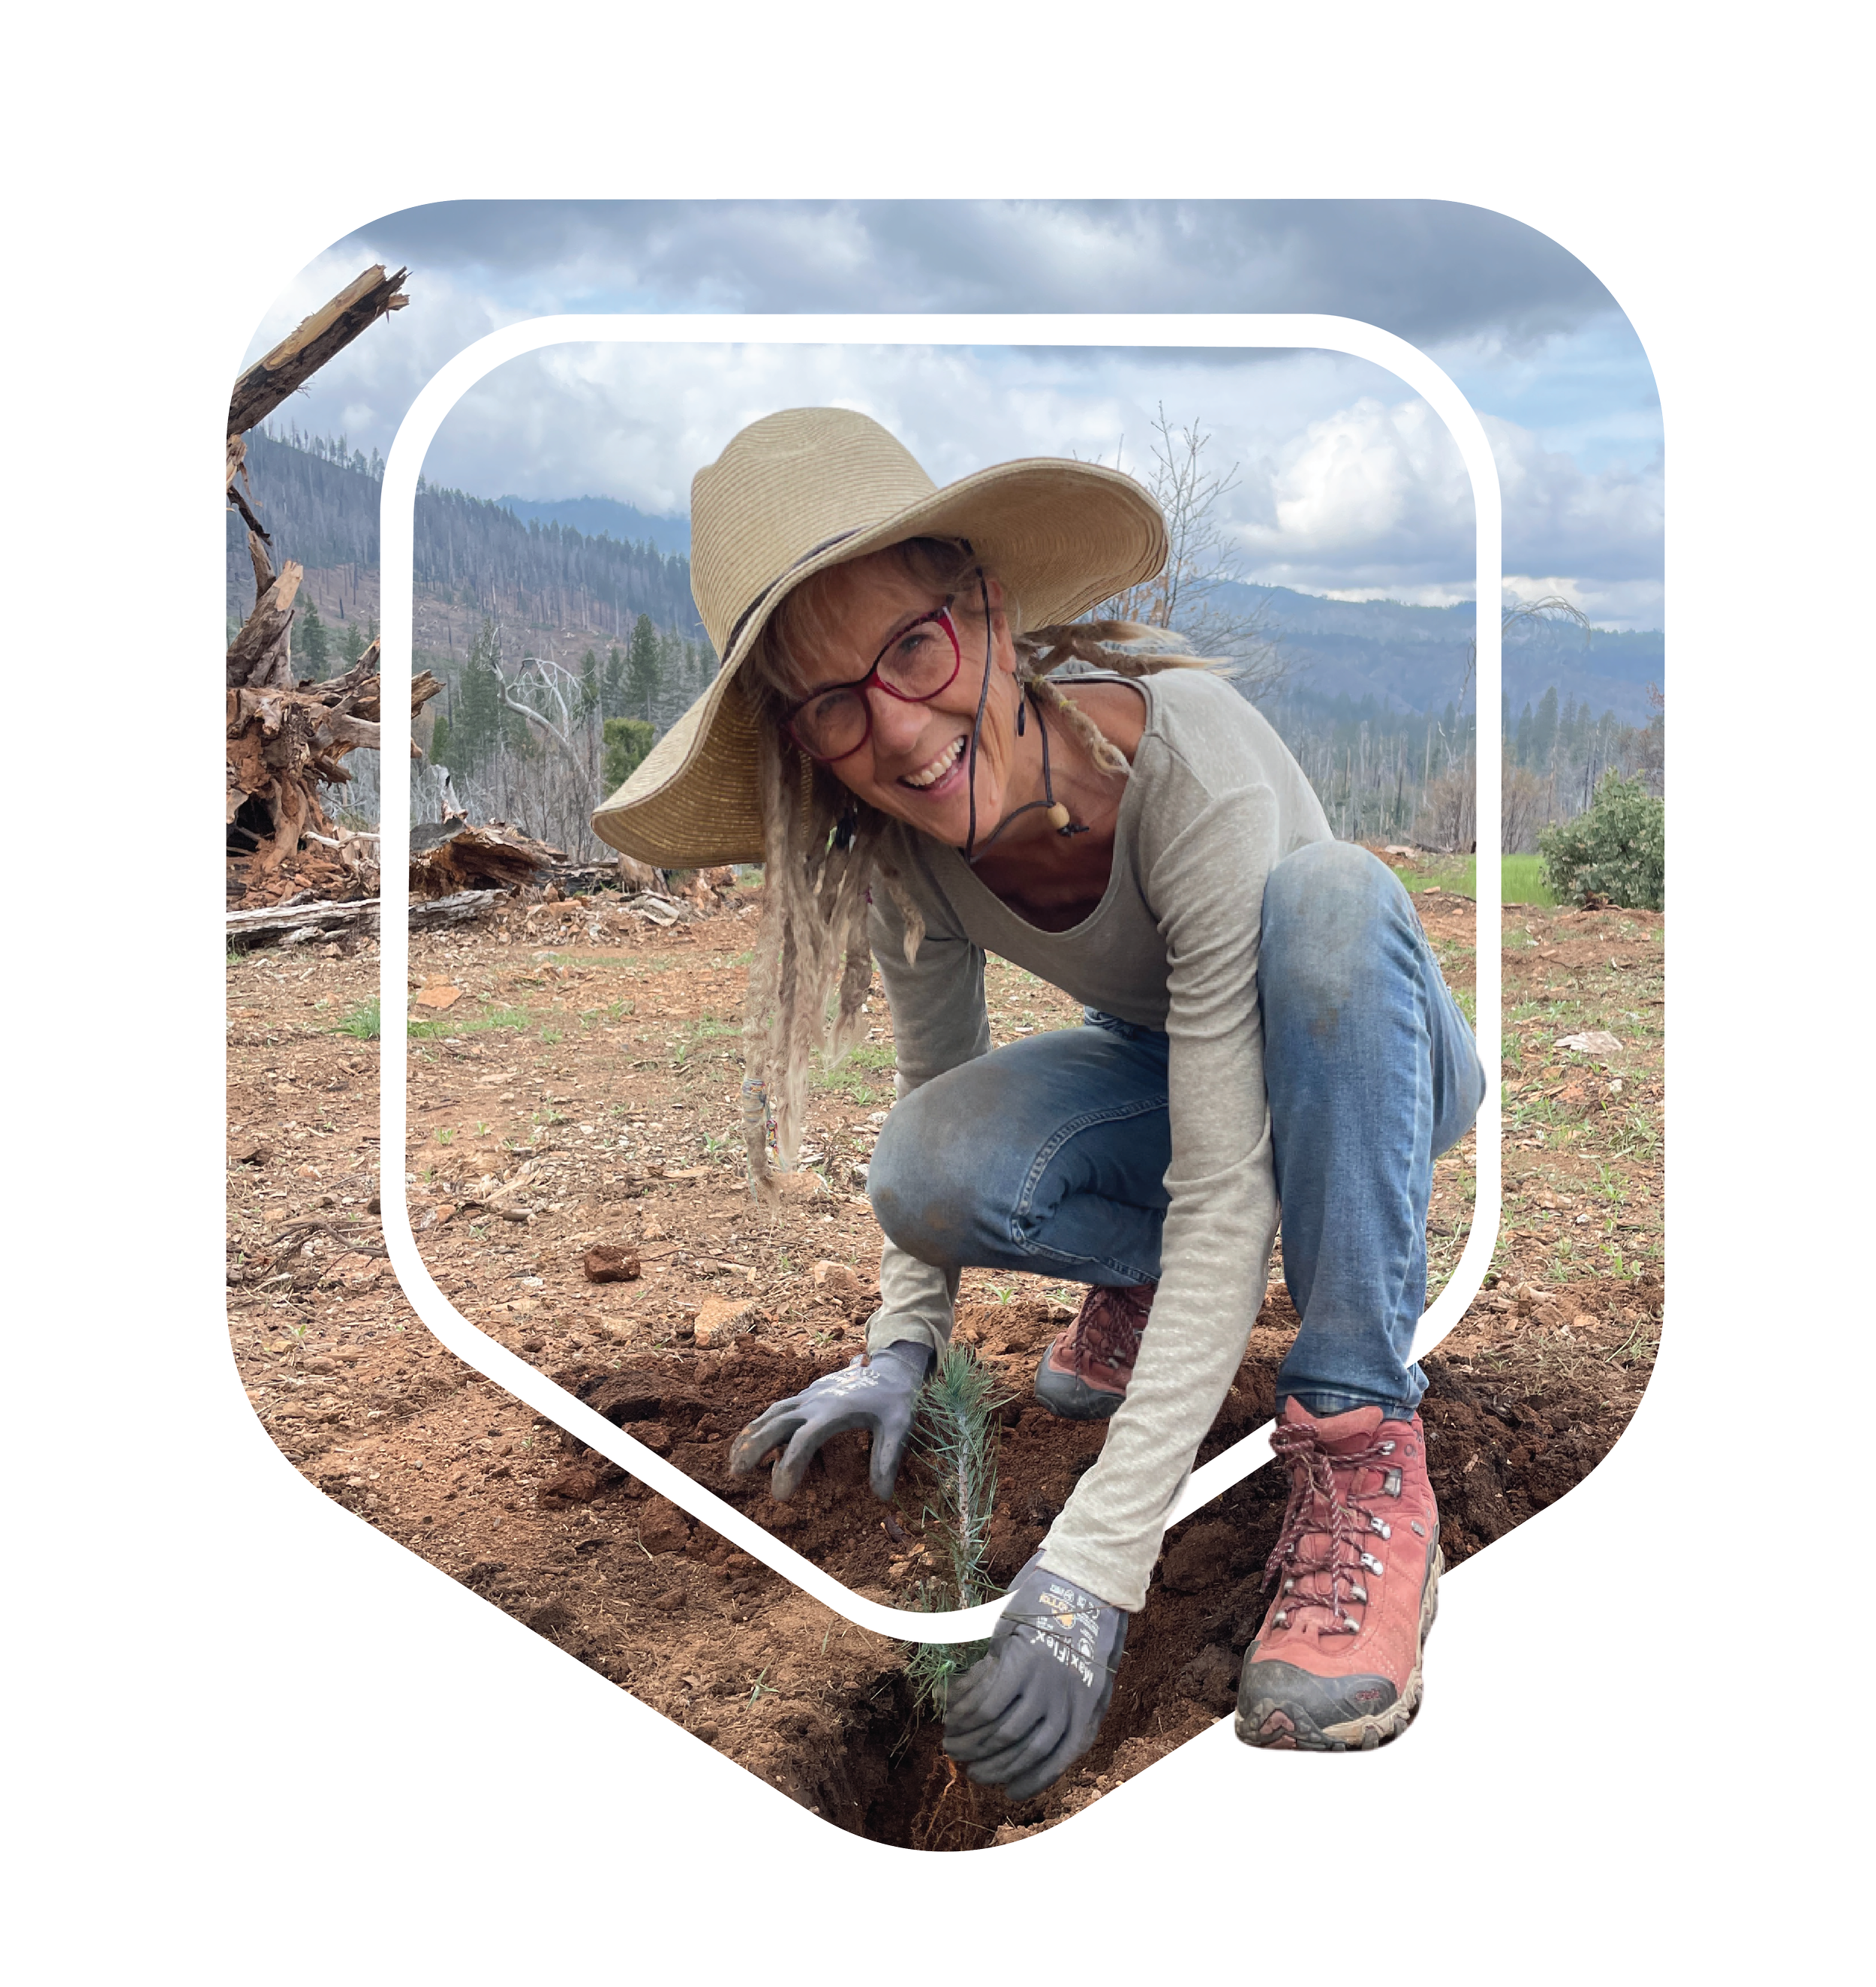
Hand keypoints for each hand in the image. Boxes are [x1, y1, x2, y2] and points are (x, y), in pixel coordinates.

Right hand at [728, 1340, 932, 1500]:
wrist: (892, 1367)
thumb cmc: (895, 1399)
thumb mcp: (898, 1426)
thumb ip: (887, 1458)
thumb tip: (883, 1496)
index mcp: (834, 1411)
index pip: (803, 1440)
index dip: (789, 1467)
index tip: (781, 1495)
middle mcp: (815, 1402)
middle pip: (776, 1423)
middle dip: (754, 1447)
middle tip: (737, 1473)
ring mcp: (809, 1397)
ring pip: (772, 1414)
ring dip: (751, 1435)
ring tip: (734, 1461)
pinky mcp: (807, 1396)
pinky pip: (777, 1409)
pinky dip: (760, 1425)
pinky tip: (750, 1441)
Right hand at [942, 1554, 1128, 1800]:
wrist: (1084, 1587)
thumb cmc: (1085, 1634)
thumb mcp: (1092, 1683)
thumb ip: (1071, 1716)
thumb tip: (1044, 1748)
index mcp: (1083, 1716)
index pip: (1050, 1764)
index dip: (1025, 1782)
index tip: (1005, 1790)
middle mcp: (1063, 1706)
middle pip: (1018, 1751)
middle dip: (989, 1765)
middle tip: (968, 1768)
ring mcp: (1040, 1685)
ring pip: (998, 1730)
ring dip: (969, 1741)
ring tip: (952, 1744)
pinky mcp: (1018, 1662)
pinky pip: (985, 1701)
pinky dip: (964, 1711)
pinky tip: (952, 1713)